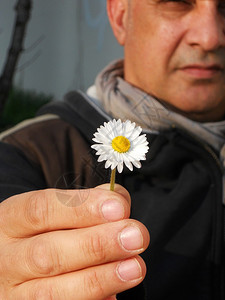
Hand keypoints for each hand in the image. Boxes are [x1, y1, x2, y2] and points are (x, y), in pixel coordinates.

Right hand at [0, 184, 149, 298]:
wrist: (12, 262)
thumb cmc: (40, 231)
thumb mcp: (51, 210)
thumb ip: (84, 202)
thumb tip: (118, 200)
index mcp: (10, 221)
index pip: (41, 210)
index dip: (82, 208)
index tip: (118, 208)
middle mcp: (6, 259)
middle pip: (47, 254)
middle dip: (96, 245)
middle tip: (135, 236)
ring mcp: (12, 293)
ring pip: (52, 293)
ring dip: (100, 279)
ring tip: (135, 267)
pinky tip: (114, 295)